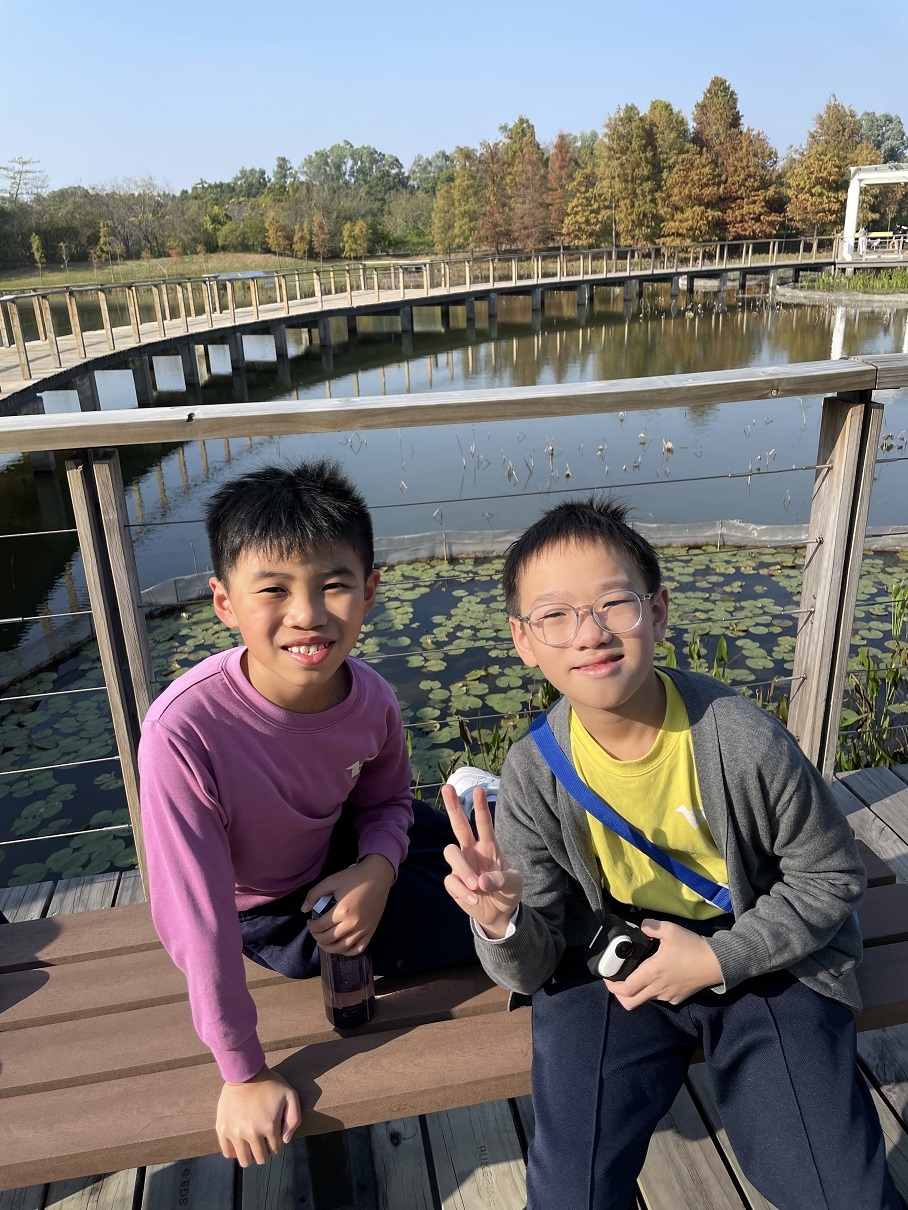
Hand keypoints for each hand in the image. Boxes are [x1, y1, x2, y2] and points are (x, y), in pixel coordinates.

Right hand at [216, 1065, 300, 1166]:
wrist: (245, 1073)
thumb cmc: (269, 1084)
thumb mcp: (290, 1095)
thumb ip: (294, 1119)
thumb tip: (284, 1140)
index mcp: (269, 1126)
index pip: (276, 1149)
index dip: (276, 1143)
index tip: (274, 1135)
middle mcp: (252, 1133)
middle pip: (260, 1158)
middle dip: (265, 1152)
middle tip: (263, 1140)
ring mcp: (235, 1132)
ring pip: (244, 1160)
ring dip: (250, 1155)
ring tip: (251, 1144)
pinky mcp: (222, 1129)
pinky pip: (227, 1152)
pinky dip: (234, 1152)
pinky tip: (239, 1143)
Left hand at [302, 853, 394, 954]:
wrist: (378, 876)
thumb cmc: (354, 877)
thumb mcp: (331, 880)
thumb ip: (314, 894)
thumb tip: (304, 910)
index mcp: (341, 910)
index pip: (320, 926)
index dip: (311, 926)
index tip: (310, 922)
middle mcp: (352, 923)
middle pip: (329, 939)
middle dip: (317, 937)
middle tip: (315, 931)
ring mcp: (363, 929)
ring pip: (342, 948)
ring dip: (329, 948)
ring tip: (323, 942)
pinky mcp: (371, 931)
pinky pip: (358, 949)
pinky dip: (348, 952)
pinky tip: (340, 947)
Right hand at [440, 784, 522, 937]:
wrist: (499, 914)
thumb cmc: (507, 891)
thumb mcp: (514, 884)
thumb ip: (502, 879)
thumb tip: (482, 881)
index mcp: (489, 846)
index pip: (484, 823)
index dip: (481, 807)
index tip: (478, 790)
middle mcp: (472, 851)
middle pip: (459, 825)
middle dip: (453, 806)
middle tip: (448, 787)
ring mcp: (461, 865)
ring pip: (450, 852)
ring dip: (463, 869)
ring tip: (477, 887)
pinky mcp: (453, 882)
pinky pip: (451, 881)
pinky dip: (463, 891)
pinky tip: (474, 899)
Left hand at [604, 919, 722, 1009]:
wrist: (717, 963)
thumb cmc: (692, 947)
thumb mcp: (670, 930)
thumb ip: (651, 926)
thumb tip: (641, 926)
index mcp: (652, 973)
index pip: (625, 989)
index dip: (611, 986)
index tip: (607, 977)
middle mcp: (657, 989)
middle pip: (630, 1002)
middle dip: (619, 995)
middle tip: (617, 981)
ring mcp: (668, 996)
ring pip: (645, 999)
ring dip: (636, 991)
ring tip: (636, 975)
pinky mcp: (677, 998)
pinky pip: (659, 998)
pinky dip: (652, 991)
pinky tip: (657, 977)